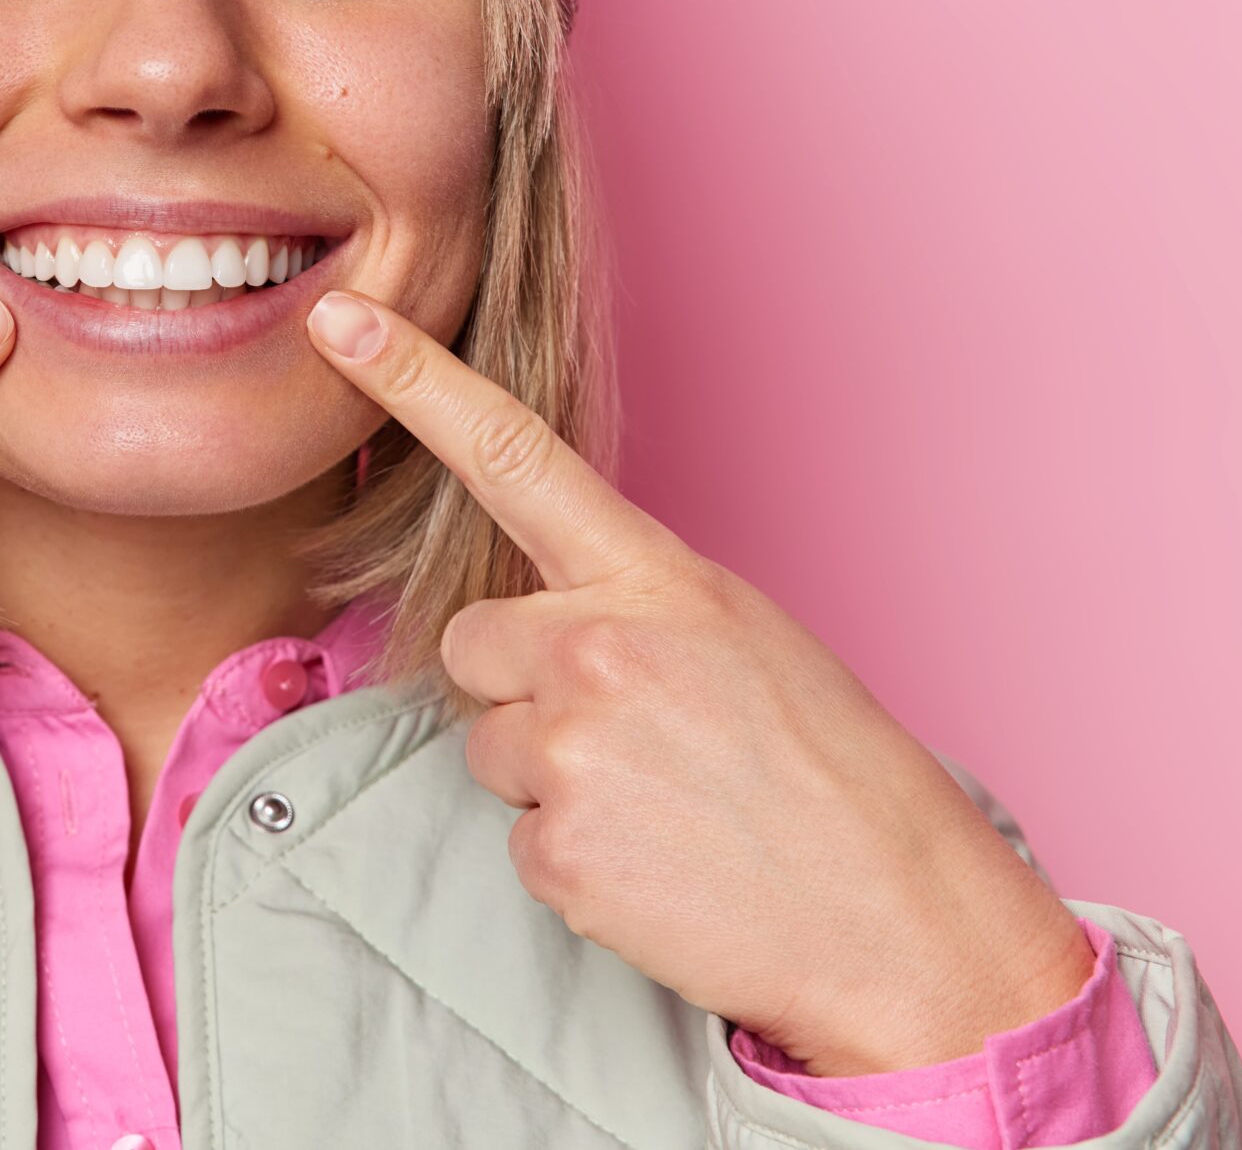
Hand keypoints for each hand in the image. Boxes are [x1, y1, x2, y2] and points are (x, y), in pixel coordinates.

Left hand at [304, 289, 1093, 1075]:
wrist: (899, 920)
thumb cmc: (835, 775)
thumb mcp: (744, 638)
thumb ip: (633, 604)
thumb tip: (548, 614)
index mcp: (657, 577)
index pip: (514, 454)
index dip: (416, 382)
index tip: (342, 321)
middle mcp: (598, 646)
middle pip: (468, 641)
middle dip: (519, 685)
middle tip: (632, 737)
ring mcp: (570, 748)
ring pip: (488, 745)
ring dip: (550, 776)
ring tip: (663, 806)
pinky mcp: (556, 848)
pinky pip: (516, 837)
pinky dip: (574, 859)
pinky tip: (658, 866)